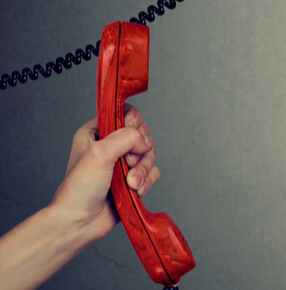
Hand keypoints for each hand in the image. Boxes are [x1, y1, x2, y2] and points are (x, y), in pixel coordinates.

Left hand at [49, 106, 157, 242]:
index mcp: (96, 133)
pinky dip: (147, 181)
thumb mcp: (100, 153)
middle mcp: (111, 146)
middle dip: (140, 151)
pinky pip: (153, 172)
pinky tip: (134, 190)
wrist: (79, 223)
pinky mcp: (133, 180)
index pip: (126, 113)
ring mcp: (122, 164)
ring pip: (150, 154)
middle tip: (126, 163)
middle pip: (143, 135)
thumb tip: (145, 142)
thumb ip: (126, 137)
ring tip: (130, 183)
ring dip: (143, 170)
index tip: (130, 135)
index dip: (133, 123)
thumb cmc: (80, 189)